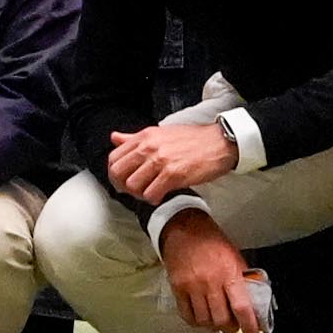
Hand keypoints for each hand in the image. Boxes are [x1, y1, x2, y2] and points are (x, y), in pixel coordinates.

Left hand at [105, 116, 238, 205]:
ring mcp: (160, 161)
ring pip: (133, 186)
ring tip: (151, 192)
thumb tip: (114, 138)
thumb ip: (134, 138)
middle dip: (124, 186)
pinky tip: (162, 194)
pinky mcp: (173, 174)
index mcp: (144, 137)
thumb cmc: (191, 139)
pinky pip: (151, 194)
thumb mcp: (159, 133)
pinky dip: (154, 199)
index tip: (123, 181)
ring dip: (140, 194)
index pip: (114, 158)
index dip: (115, 174)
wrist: (218, 143)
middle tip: (136, 190)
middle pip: (119, 173)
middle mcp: (149, 147)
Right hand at [156, 209, 254, 332]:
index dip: (250, 327)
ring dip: (213, 326)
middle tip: (232, 325)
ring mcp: (192, 286)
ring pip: (205, 321)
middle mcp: (210, 282)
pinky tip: (201, 317)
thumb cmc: (213, 242)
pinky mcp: (177, 288)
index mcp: (229, 273)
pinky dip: (197, 322)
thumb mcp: (234, 256)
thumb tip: (254, 305)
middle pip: (222, 320)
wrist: (183, 227)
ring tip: (216, 320)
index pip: (242, 307)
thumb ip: (243, 281)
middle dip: (231, 328)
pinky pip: (188, 316)